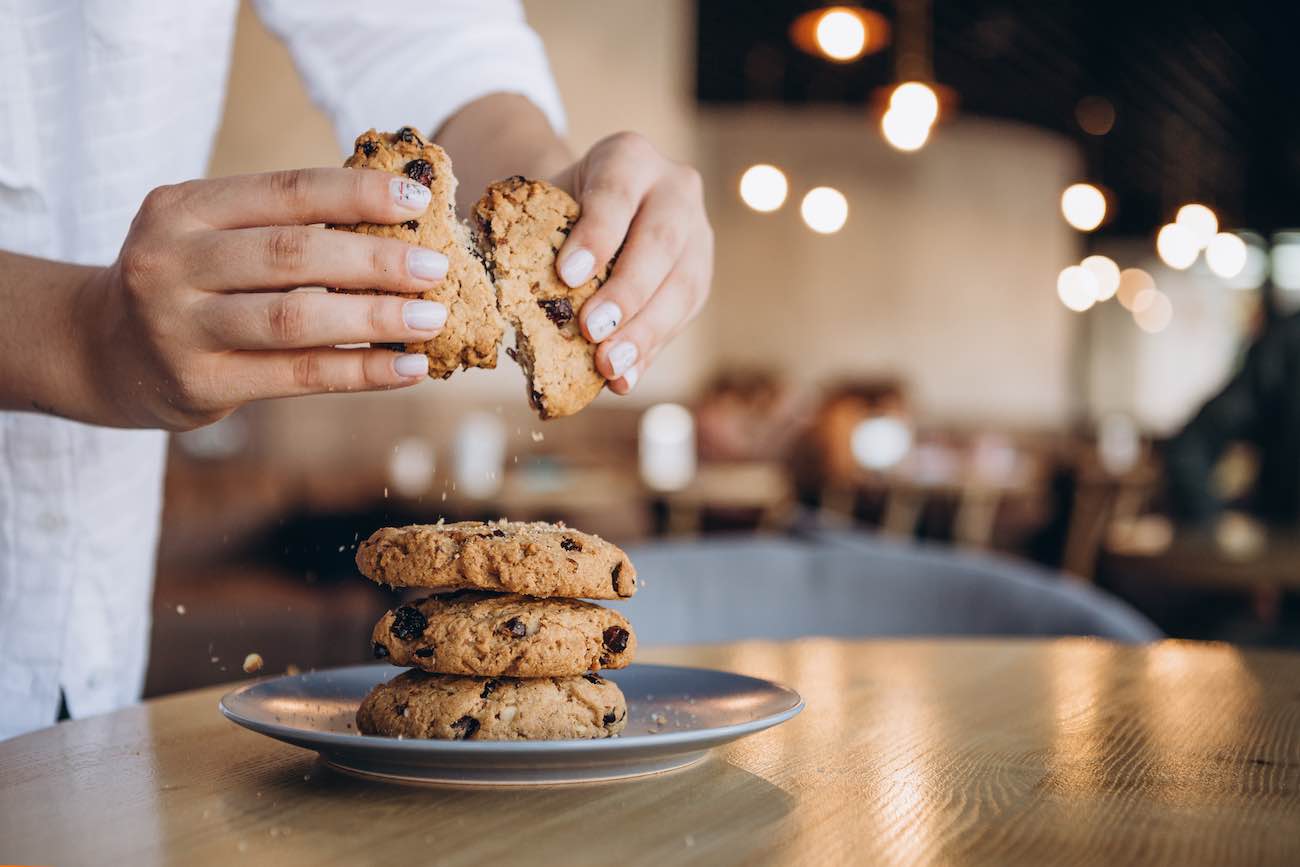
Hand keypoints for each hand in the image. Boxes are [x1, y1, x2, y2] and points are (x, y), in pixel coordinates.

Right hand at [80, 168, 451, 428]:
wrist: (103, 350)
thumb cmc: (189, 283)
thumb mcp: (211, 235)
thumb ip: (282, 227)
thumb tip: (400, 226)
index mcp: (183, 207)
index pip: (285, 192)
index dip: (356, 194)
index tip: (418, 199)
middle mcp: (171, 261)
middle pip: (293, 255)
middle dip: (375, 261)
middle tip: (436, 268)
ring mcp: (178, 325)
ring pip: (295, 318)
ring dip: (375, 319)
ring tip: (431, 318)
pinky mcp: (198, 382)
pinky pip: (296, 375)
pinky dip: (360, 371)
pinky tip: (407, 367)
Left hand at [550, 132, 712, 392]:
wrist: (595, 209)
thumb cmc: (560, 208)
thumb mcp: (544, 205)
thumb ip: (531, 239)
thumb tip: (502, 295)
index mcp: (629, 157)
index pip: (616, 193)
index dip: (596, 235)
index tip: (568, 275)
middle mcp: (675, 188)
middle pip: (660, 241)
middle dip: (626, 291)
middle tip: (592, 330)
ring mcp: (697, 233)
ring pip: (682, 284)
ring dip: (644, 331)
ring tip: (609, 366)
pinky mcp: (701, 276)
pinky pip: (682, 316)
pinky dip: (650, 350)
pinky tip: (624, 377)